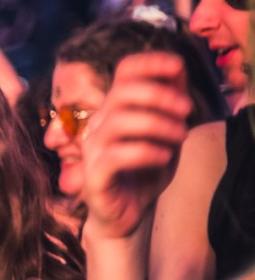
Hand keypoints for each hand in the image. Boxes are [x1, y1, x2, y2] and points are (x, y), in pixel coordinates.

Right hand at [80, 52, 191, 241]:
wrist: (127, 215)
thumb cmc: (144, 173)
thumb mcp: (167, 135)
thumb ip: (172, 106)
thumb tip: (179, 72)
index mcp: (115, 110)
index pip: (123, 73)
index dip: (149, 63)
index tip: (178, 67)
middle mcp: (98, 125)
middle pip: (120, 92)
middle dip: (159, 95)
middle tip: (187, 109)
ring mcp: (92, 150)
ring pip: (119, 122)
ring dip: (158, 124)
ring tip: (181, 136)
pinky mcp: (93, 175)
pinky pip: (116, 156)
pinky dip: (146, 152)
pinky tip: (164, 156)